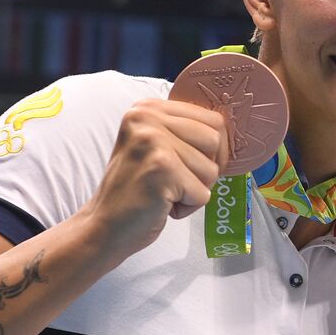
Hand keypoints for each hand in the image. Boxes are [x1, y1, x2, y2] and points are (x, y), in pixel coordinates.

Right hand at [80, 99, 229, 254]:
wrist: (104, 226)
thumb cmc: (137, 191)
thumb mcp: (156, 147)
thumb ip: (185, 133)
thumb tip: (231, 133)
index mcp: (147, 108)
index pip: (212, 119)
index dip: (214, 150)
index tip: (193, 166)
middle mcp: (147, 118)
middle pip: (215, 141)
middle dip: (205, 171)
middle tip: (175, 183)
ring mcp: (154, 141)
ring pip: (211, 170)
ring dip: (194, 191)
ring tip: (163, 193)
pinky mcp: (162, 169)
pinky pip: (202, 193)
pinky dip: (187, 207)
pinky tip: (161, 205)